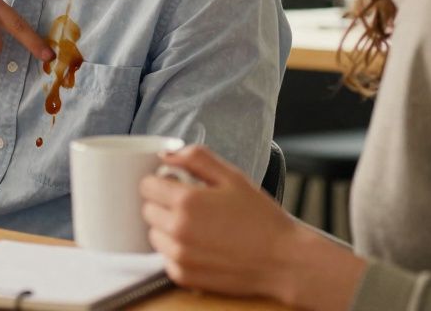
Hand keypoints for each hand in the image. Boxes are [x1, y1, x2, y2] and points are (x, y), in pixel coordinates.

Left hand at [139, 145, 307, 301]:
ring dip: (168, 228)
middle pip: (147, 209)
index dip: (161, 182)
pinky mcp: (183, 276)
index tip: (176, 184)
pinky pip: (165, 257)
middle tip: (192, 206)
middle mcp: (177, 230)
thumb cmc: (261, 218)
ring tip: (199, 227)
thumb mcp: (233, 177)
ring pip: (154, 234)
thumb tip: (167, 155)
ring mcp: (179, 255)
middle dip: (164, 204)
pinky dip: (177, 251)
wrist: (283, 261)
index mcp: (186, 201)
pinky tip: (201, 246)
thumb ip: (196, 159)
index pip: (146, 185)